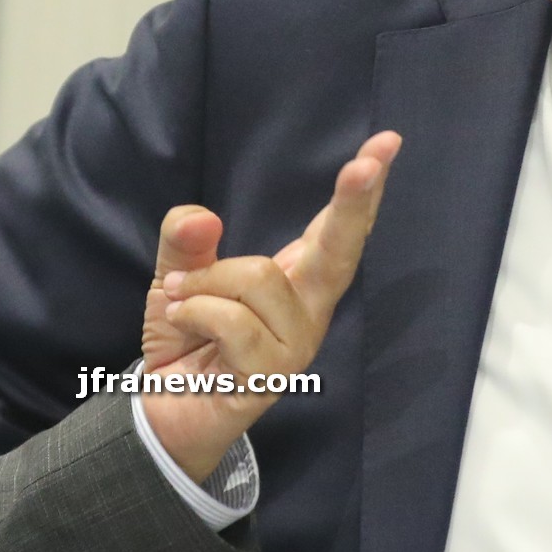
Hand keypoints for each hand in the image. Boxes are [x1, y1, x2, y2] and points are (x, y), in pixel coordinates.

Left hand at [136, 131, 400, 481]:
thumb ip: (186, 243)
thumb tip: (201, 218)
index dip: (362, 189)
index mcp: (296, 280)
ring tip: (178, 302)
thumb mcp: (177, 278)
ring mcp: (295, 345)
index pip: (337, 229)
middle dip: (354, 204)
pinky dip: (194, 312)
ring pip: (260, 279)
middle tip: (367, 163)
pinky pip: (233, 322)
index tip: (387, 143)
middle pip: (341, 252)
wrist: (164, 409)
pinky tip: (180, 323)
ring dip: (203, 283)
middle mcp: (307, 310)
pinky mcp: (271, 376)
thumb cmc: (186, 340)